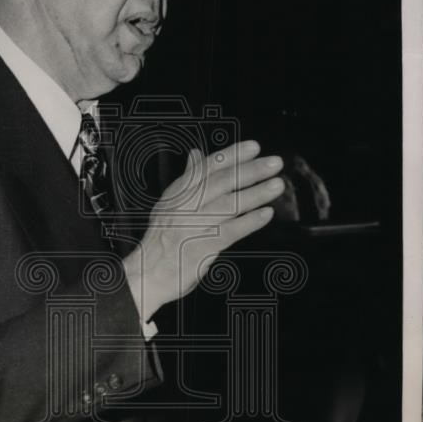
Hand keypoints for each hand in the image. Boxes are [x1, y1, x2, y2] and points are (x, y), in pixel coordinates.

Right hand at [123, 141, 283, 318]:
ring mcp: (191, 227)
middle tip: (273, 163)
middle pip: (221, 182)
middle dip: (250, 170)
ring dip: (255, 193)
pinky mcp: (200, 247)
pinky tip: (265, 214)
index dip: (232, 155)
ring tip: (276, 186)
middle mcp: (184, 207)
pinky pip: (229, 231)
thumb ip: (187, 179)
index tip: (253, 147)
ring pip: (228, 205)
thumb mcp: (168, 204)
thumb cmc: (161, 241)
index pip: (207, 168)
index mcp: (177, 194)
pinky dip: (249, 222)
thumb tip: (196, 154)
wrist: (146, 274)